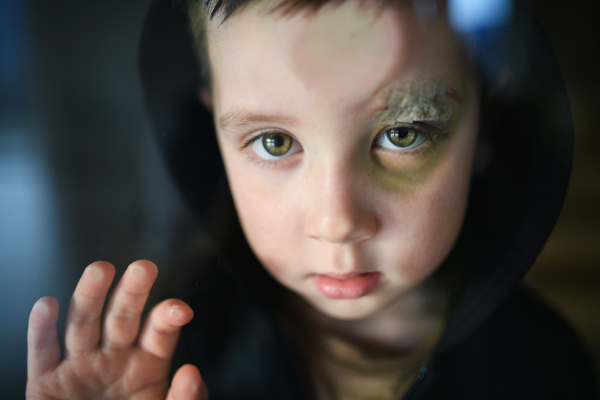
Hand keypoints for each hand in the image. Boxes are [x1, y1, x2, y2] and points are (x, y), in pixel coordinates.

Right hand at [26, 260, 207, 399]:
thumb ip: (186, 399)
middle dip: (133, 292)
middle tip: (144, 268)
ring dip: (90, 296)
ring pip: (83, 324)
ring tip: (100, 271)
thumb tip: (191, 373)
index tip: (180, 310)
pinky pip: (42, 353)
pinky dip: (41, 329)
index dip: (168, 316)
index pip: (159, 331)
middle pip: (123, 317)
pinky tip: (48, 305)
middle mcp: (114, 357)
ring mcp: (80, 366)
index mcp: (148, 364)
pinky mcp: (46, 383)